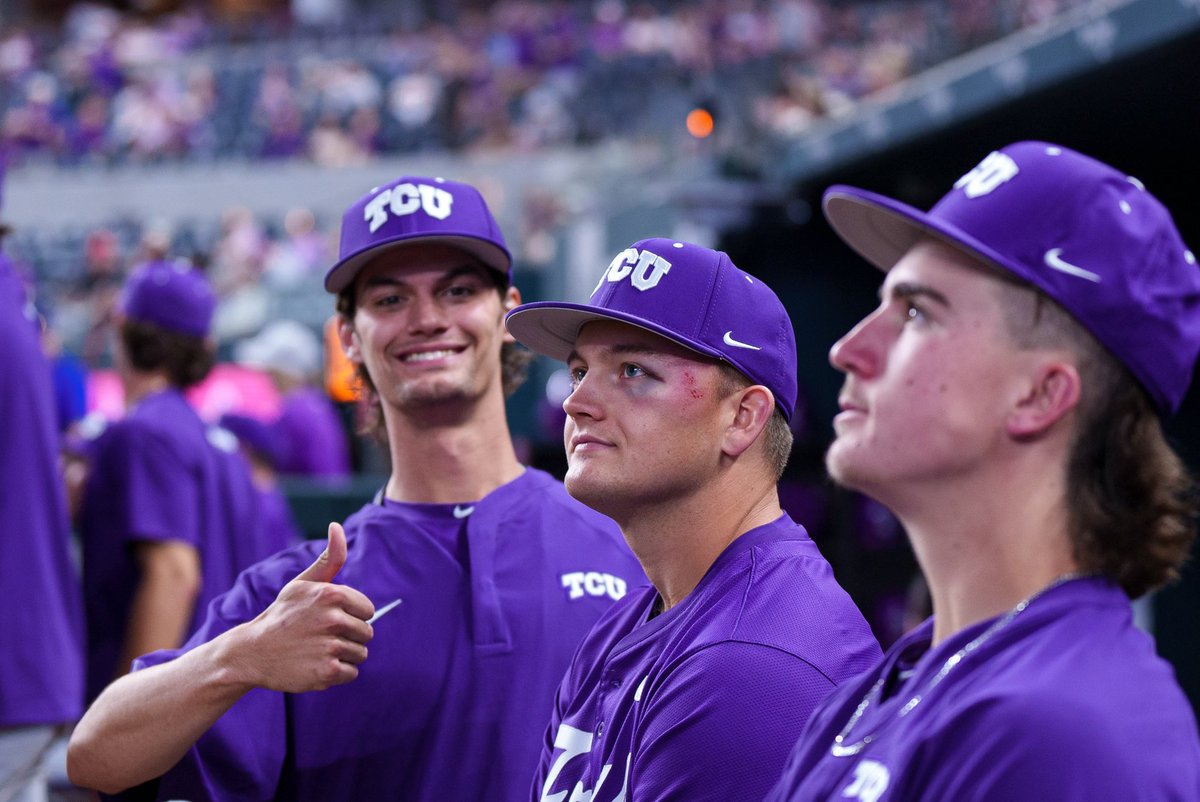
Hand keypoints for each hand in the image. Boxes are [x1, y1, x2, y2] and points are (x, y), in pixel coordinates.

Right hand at [233, 522, 374, 692]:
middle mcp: (333, 619)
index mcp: (331, 594)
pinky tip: (316, 665)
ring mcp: (330, 646)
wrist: (252, 652)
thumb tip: (337, 526)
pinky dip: (337, 673)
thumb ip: (329, 558)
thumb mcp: (303, 583)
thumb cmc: (282, 615)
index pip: (368, 610)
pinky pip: (352, 673)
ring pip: (360, 654)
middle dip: (348, 637)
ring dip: (343, 655)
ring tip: (317, 651)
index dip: (351, 615)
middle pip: (366, 633)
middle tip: (320, 637)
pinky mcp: (326, 671)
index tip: (329, 618)